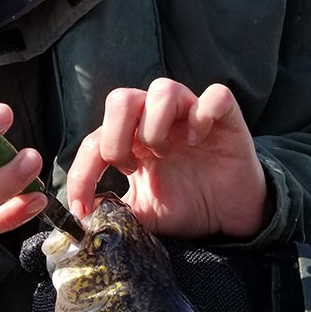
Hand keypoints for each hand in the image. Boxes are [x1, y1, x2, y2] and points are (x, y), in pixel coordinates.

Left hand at [66, 79, 266, 238]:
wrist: (230, 217)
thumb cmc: (186, 206)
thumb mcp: (143, 213)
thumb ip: (113, 212)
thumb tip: (80, 222)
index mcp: (131, 139)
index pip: (93, 141)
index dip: (81, 173)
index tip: (81, 209)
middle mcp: (156, 119)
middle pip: (121, 98)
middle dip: (116, 137)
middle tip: (131, 168)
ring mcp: (190, 114)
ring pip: (163, 88)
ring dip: (156, 125)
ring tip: (165, 153)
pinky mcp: (226, 118)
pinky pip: (215, 95)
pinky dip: (203, 115)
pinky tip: (200, 140)